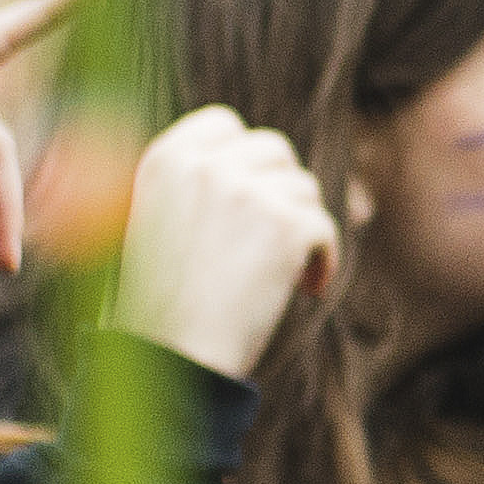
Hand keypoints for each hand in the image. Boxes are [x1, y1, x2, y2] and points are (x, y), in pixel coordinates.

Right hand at [115, 107, 337, 380]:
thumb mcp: (158, 226)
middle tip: (274, 236)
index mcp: (164, 159)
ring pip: (303, 188)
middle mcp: (205, 165)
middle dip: (280, 189)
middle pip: (272, 149)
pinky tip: (307, 288)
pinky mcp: (286, 224)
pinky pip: (325, 226)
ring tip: (283, 272)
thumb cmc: (162, 307)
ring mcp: (247, 191)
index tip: (252, 193)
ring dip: (301, 227)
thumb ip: (199, 186)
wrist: (171, 359)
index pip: (223, 124)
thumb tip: (273, 163)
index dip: (244, 157)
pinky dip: (324, 259)